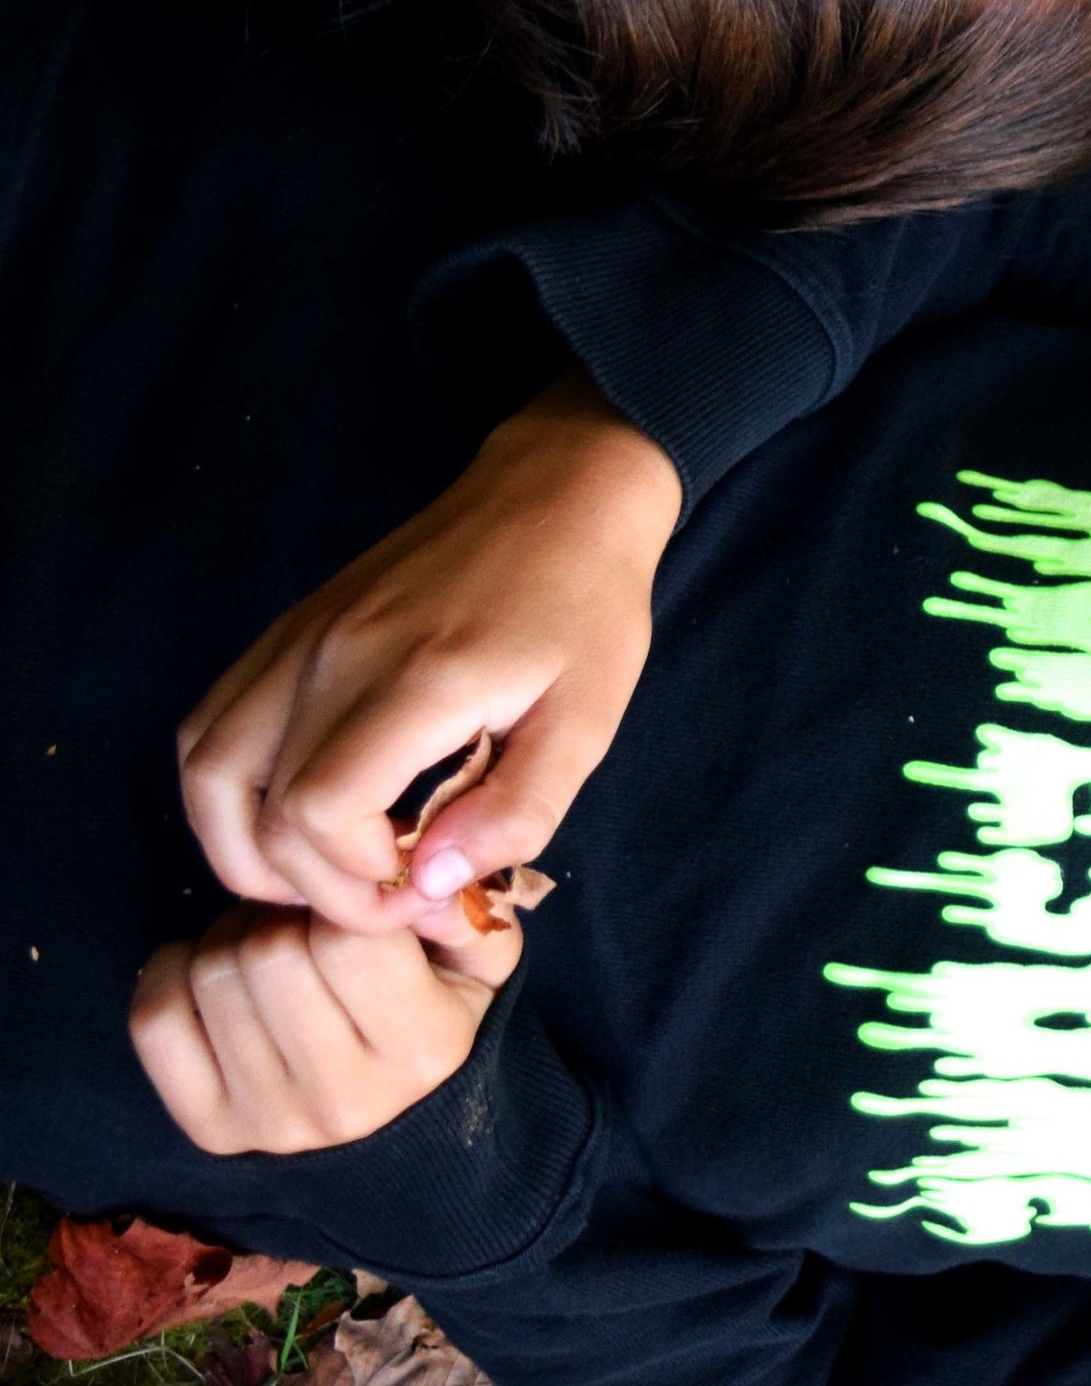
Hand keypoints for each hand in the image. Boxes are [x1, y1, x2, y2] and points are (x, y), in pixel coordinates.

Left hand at [132, 901, 523, 1155]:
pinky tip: (209, 972)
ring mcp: (269, 1120)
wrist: (405, 1135)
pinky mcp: (211, 1128)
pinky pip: (155, 1021)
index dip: (342, 900)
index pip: (349, 939)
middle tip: (302, 919)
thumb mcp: (483, 965)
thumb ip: (467, 913)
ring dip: (232, 937)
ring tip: (267, 944)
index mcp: (422, 1050)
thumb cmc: (442, 1023)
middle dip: (281, 915)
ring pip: (211, 977)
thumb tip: (419, 876)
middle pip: (269, 955)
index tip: (352, 904)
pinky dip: (171, 972)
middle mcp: (344, 1098)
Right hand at [178, 371, 679, 935]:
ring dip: (243, 846)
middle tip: (388, 893)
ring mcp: (299, 638)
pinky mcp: (287, 631)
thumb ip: (518, 809)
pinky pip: (212, 724)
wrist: (556, 493)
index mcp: (419, 677)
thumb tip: (433, 883)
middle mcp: (336, 655)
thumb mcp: (588, 718)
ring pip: (206, 769)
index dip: (355, 880)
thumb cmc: (585, 606)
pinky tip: (290, 816)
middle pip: (255, 809)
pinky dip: (227, 790)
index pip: (319, 811)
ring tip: (324, 872)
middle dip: (312, 884)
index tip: (421, 889)